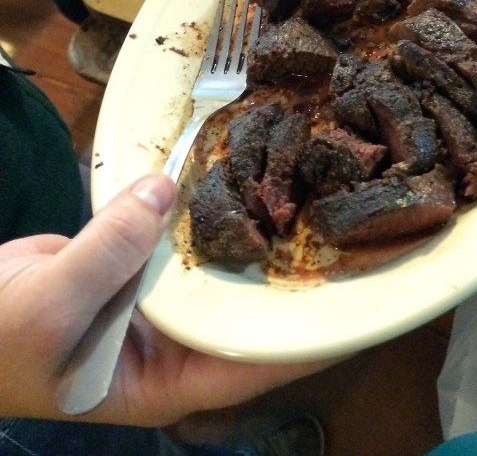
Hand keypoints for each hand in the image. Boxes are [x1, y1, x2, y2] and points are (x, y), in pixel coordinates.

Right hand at [0, 174, 330, 424]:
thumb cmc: (0, 339)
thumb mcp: (50, 308)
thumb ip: (108, 250)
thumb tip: (165, 193)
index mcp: (171, 380)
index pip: (259, 360)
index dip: (315, 334)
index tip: (366, 297)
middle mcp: (182, 341)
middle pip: (254, 308)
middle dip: (298, 273)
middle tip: (352, 225)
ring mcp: (167, 299)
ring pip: (223, 265)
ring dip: (257, 231)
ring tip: (313, 190)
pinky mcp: (148, 262)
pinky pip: (188, 235)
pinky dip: (208, 207)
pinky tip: (241, 169)